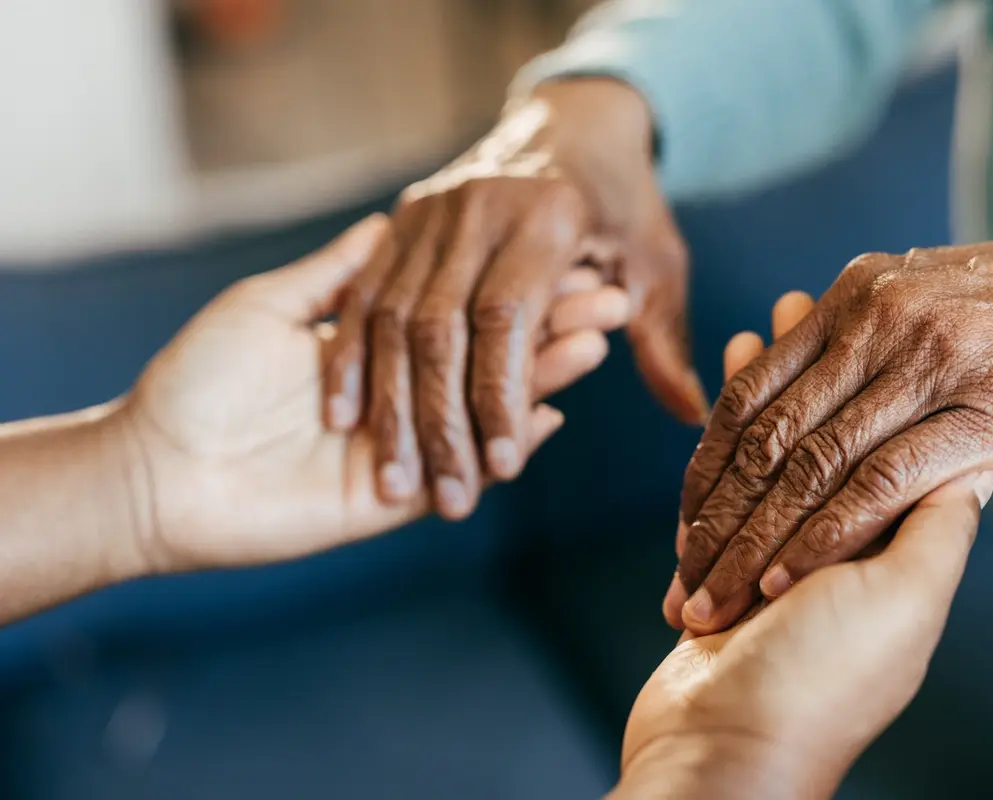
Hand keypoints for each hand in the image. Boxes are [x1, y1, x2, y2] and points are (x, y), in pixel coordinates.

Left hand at [119, 214, 627, 572]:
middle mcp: (400, 394)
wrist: (162, 467)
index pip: (461, 311)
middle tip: (607, 296)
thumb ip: (337, 275)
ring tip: (596, 341)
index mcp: (373, 347)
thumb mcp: (267, 306)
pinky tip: (555, 410)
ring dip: (543, 376)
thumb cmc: (201, 380)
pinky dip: (510, 441)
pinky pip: (469, 469)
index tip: (560, 254)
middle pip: (490, 357)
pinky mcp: (399, 498)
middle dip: (547, 327)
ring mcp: (406, 446)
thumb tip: (386, 223)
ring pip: (490, 407)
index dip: (510, 287)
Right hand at [322, 79, 706, 520]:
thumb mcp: (654, 264)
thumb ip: (661, 340)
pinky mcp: (399, 220)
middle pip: (440, 326)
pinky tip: (345, 418)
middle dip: (440, 421)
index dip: (501, 397)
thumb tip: (693, 415)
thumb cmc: (621, 206)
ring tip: (394, 480)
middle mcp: (477, 207)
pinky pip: (362, 296)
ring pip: (392, 318)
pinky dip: (351, 358)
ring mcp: (428, 211)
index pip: (509, 318)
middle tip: (447, 500)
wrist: (571, 122)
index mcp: (547, 214)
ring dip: (389, 405)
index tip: (501, 470)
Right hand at [613, 295, 992, 799]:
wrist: (723, 751)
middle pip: (827, 426)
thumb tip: (977, 457)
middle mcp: (834, 539)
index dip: (885, 377)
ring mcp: (772, 543)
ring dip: (768, 381)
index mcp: (891, 546)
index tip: (875, 320)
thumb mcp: (903, 604)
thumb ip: (935, 526)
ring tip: (765, 321)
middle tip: (804, 298)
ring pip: (771, 439)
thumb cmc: (823, 684)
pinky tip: (723, 383)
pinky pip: (724, 471)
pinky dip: (724, 424)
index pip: (892, 439)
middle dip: (815, 366)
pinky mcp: (719, 550)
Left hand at [672, 197, 992, 633]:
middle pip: (765, 439)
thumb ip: (853, 343)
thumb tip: (790, 384)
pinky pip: (880, 482)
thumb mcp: (919, 296)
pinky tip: (789, 580)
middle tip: (683, 584)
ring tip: (719, 599)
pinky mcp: (986, 412)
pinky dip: (824, 537)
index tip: (685, 529)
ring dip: (755, 546)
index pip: (749, 396)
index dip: (706, 471)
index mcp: (851, 300)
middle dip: (716, 524)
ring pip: (811, 466)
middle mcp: (876, 324)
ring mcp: (930, 366)